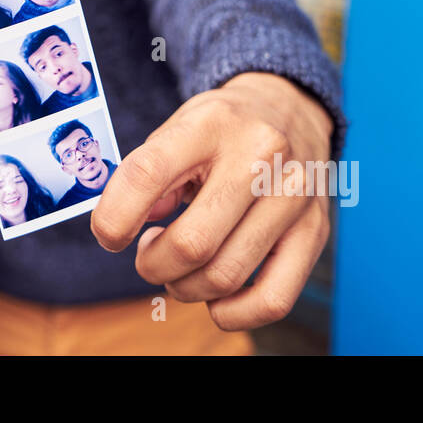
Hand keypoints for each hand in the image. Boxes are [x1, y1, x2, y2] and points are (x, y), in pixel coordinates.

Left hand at [91, 72, 333, 330]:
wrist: (288, 109)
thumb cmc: (220, 129)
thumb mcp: (177, 129)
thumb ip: (145, 174)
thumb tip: (123, 225)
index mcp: (211, 122)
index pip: (148, 173)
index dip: (114, 217)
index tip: (108, 236)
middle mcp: (260, 155)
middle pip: (192, 243)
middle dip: (152, 265)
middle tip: (147, 254)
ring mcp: (293, 196)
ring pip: (225, 276)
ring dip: (185, 288)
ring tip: (178, 267)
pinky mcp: (314, 230)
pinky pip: (272, 300)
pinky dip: (232, 313)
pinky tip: (214, 296)